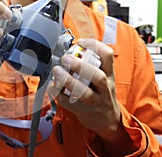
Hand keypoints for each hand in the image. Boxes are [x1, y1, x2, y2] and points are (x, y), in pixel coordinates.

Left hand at [49, 38, 135, 155]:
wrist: (107, 119)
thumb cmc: (101, 92)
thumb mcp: (103, 76)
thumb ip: (91, 64)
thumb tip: (70, 48)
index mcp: (109, 74)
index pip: (108, 56)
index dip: (94, 46)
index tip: (80, 43)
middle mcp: (105, 88)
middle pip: (97, 77)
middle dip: (80, 66)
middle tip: (65, 58)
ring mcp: (95, 101)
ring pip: (84, 92)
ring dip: (68, 80)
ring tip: (56, 71)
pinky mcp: (83, 111)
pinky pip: (70, 103)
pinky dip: (59, 94)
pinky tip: (52, 86)